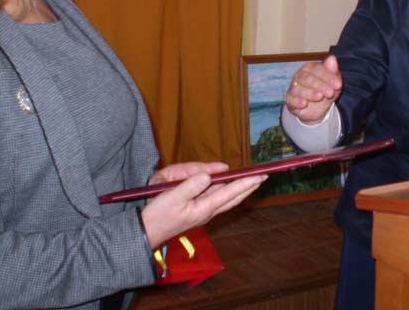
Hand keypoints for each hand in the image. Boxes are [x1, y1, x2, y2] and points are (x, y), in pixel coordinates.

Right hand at [141, 162, 264, 246]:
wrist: (146, 232)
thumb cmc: (157, 215)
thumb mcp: (171, 197)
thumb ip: (190, 185)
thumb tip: (208, 175)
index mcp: (203, 208)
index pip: (229, 193)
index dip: (244, 184)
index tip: (258, 177)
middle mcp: (207, 211)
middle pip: (233, 197)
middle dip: (248, 187)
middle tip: (263, 178)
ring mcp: (203, 212)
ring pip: (226, 198)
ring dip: (239, 189)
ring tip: (251, 181)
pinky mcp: (197, 211)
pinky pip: (217, 199)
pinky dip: (227, 192)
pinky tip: (231, 188)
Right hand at [285, 55, 342, 123]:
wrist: (319, 108)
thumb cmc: (325, 90)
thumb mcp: (332, 82)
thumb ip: (332, 70)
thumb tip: (332, 58)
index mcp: (310, 68)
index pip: (318, 70)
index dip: (329, 77)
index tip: (338, 85)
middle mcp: (300, 76)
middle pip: (308, 79)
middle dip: (320, 85)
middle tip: (330, 93)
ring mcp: (294, 87)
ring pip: (299, 88)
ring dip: (310, 93)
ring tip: (319, 97)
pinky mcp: (290, 100)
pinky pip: (291, 99)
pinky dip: (297, 101)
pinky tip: (304, 103)